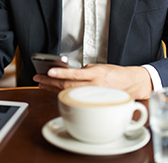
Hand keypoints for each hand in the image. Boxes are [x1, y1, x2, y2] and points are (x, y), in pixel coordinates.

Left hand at [33, 64, 152, 99]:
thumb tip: (69, 75)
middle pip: (68, 85)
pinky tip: (53, 91)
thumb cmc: (115, 74)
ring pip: (68, 93)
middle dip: (50, 82)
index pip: (75, 74)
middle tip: (38, 78)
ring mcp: (92, 96)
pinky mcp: (92, 101)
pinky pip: (74, 98)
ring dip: (52, 88)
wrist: (130, 84)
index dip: (61, 73)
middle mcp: (93, 86)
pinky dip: (62, 94)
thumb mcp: (99, 67)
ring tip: (41, 84)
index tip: (49, 71)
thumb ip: (84, 71)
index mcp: (95, 74)